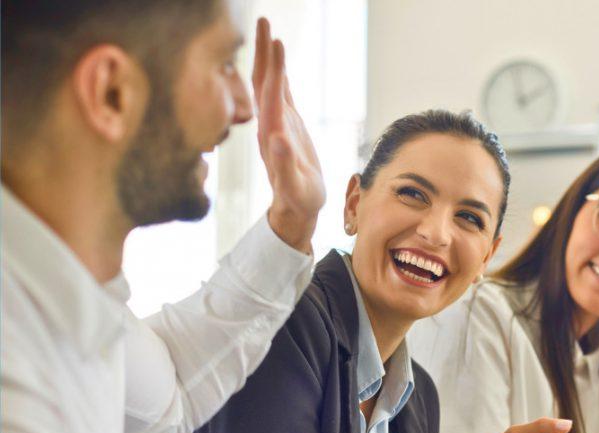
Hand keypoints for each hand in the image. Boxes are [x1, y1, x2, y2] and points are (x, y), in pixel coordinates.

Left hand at [252, 18, 325, 253]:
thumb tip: (276, 137)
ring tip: (269, 30)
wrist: (295, 209)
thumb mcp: (294, 186)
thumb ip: (284, 163)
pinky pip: (280, 93)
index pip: (271, 93)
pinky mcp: (287, 126)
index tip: (277, 41)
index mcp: (271, 133)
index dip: (274, 67)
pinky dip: (279, 73)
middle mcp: (270, 123)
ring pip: (270, 83)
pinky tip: (279, 61)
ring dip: (269, 57)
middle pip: (264, 80)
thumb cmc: (298, 200)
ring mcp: (277, 123)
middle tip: (262, 19)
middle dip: (264, 50)